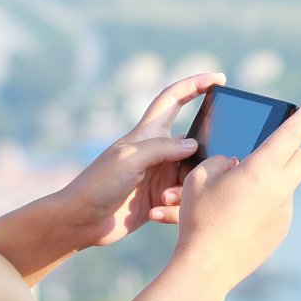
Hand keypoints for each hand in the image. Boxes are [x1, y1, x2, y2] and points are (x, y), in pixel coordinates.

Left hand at [55, 72, 222, 248]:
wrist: (80, 221)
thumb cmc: (98, 185)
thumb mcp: (129, 159)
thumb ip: (162, 148)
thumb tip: (195, 144)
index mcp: (148, 134)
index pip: (174, 99)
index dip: (195, 84)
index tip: (220, 79)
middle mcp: (157, 152)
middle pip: (196, 144)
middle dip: (206, 154)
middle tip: (217, 165)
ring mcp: (159, 176)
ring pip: (193, 175)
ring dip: (186, 189)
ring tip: (163, 199)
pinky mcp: (160, 199)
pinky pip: (183, 200)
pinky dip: (175, 208)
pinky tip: (155, 213)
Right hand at [171, 99, 300, 294]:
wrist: (207, 266)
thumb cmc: (199, 218)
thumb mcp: (199, 178)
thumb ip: (220, 161)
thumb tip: (235, 163)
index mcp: (260, 170)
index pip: (290, 135)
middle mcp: (279, 189)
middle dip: (291, 149)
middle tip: (271, 151)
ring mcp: (284, 212)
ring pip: (288, 185)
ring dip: (273, 180)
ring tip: (241, 193)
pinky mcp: (281, 230)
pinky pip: (279, 207)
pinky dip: (267, 203)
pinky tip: (242, 215)